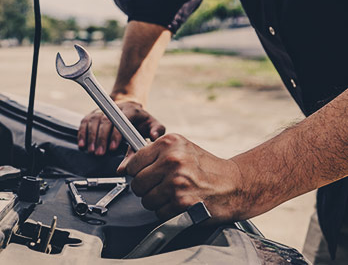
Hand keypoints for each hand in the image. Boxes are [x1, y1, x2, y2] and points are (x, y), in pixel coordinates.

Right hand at [77, 101, 164, 155]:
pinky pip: (85, 121)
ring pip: (94, 121)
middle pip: (105, 121)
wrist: (129, 107)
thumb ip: (156, 131)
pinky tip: (83, 144)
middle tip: (100, 153)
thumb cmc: (141, 120)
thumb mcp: (153, 123)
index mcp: (131, 110)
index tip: (113, 148)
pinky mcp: (93, 113)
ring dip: (91, 137)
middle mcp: (115, 108)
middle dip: (101, 138)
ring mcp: (103, 110)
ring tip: (92, 150)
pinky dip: (82, 133)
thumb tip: (153, 138)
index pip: (121, 120)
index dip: (115, 134)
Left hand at [117, 134, 243, 221]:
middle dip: (147, 189)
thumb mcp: (181, 149)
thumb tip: (123, 169)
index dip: (137, 172)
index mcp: (169, 143)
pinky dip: (167, 212)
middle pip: (137, 184)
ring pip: (146, 200)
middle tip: (163, 186)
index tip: (147, 175)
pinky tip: (181, 203)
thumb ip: (151, 155)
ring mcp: (176, 182)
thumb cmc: (207, 168)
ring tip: (174, 194)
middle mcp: (172, 160)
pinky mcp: (181, 202)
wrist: (235, 185)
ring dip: (157, 202)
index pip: (133, 162)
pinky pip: (158, 213)